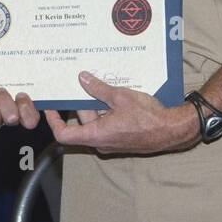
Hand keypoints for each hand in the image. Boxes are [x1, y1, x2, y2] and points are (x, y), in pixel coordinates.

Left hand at [0, 85, 41, 130]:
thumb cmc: (4, 82)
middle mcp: (8, 120)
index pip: (31, 119)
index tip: (20, 94)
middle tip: (0, 89)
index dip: (26, 109)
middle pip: (11, 118)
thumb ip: (29, 84)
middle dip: (4, 101)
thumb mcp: (17, 81)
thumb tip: (35, 80)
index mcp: (24, 112)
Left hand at [43, 71, 200, 154]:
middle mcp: (100, 142)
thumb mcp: (120, 97)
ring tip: (103, 85)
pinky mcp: (120, 138)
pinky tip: (114, 96)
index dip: (54, 121)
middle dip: (82, 103)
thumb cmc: (147, 117)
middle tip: (82, 83)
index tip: (51, 107)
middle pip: (81, 122)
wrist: (171, 130)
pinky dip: (106, 111)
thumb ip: (98, 89)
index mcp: (95, 135)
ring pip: (95, 121)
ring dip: (97, 105)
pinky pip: (106, 123)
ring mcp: (110, 141)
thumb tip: (82, 79)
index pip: (64, 134)